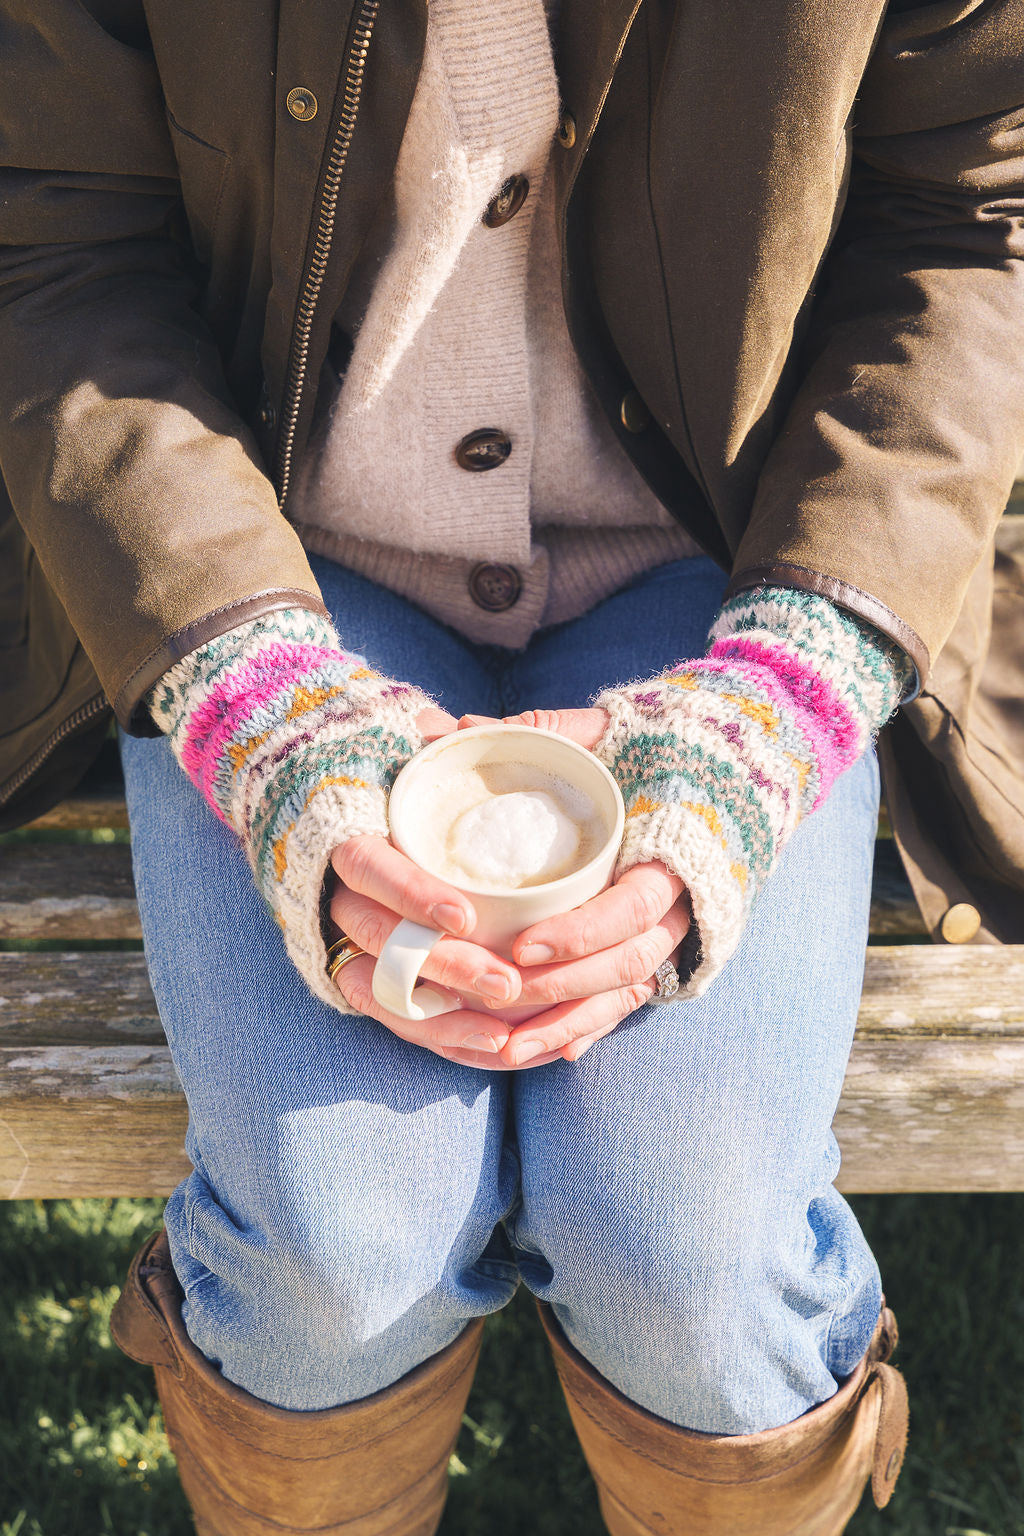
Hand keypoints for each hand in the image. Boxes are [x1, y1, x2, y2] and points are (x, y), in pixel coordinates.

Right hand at [327, 704, 533, 1067]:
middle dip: (443, 969)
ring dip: (444, 1020)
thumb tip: (468, 730)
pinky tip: (492, 1050)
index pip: (367, 867)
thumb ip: (428, 745)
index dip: (412, 893)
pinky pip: (391, 1018)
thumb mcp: (392, 745)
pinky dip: (440, 1037)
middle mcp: (329, 895)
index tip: (465, 914)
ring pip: (381, 993)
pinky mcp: (354, 975)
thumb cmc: (369, 771)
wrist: (309, 803)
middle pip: (380, 941)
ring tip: (505, 1039)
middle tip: (507, 984)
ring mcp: (338, 941)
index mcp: (338, 835)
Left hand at [458, 709, 691, 1066]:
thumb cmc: (663, 746)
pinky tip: (550, 1052)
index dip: (580, 932)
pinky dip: (591, 1028)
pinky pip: (628, 1001)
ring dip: (568, 1025)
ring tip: (505, 1051)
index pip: (630, 907)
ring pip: (625, 994)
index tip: (524, 946)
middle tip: (497, 994)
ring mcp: (677, 931)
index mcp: (673, 848)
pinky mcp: (664, 948)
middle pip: (625, 963)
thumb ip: (541, 730)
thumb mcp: (608, 731)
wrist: (736, 769)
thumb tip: (453, 729)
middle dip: (561, 989)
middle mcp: (682, 901)